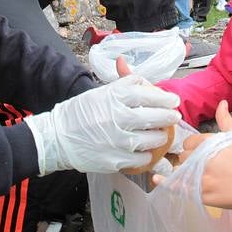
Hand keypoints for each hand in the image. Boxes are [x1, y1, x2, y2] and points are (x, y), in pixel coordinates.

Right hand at [24, 60, 180, 174]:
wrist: (57, 138)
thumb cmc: (78, 113)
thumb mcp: (99, 93)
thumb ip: (121, 84)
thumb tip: (134, 71)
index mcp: (114, 96)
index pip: (148, 93)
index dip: (164, 98)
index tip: (172, 100)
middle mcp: (118, 116)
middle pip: (154, 116)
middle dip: (169, 117)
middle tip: (174, 117)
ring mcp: (118, 140)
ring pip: (152, 139)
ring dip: (160, 137)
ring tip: (161, 135)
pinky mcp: (115, 159)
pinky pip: (142, 158)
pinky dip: (148, 154)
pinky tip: (147, 151)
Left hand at [153, 99, 231, 208]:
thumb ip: (224, 119)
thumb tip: (221, 102)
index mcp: (209, 143)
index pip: (189, 143)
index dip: (193, 148)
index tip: (201, 153)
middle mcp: (202, 159)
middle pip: (183, 157)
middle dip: (189, 160)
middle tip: (202, 165)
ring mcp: (201, 177)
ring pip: (181, 171)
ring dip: (183, 171)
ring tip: (192, 174)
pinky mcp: (201, 194)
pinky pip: (179, 188)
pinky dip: (166, 183)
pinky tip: (156, 180)